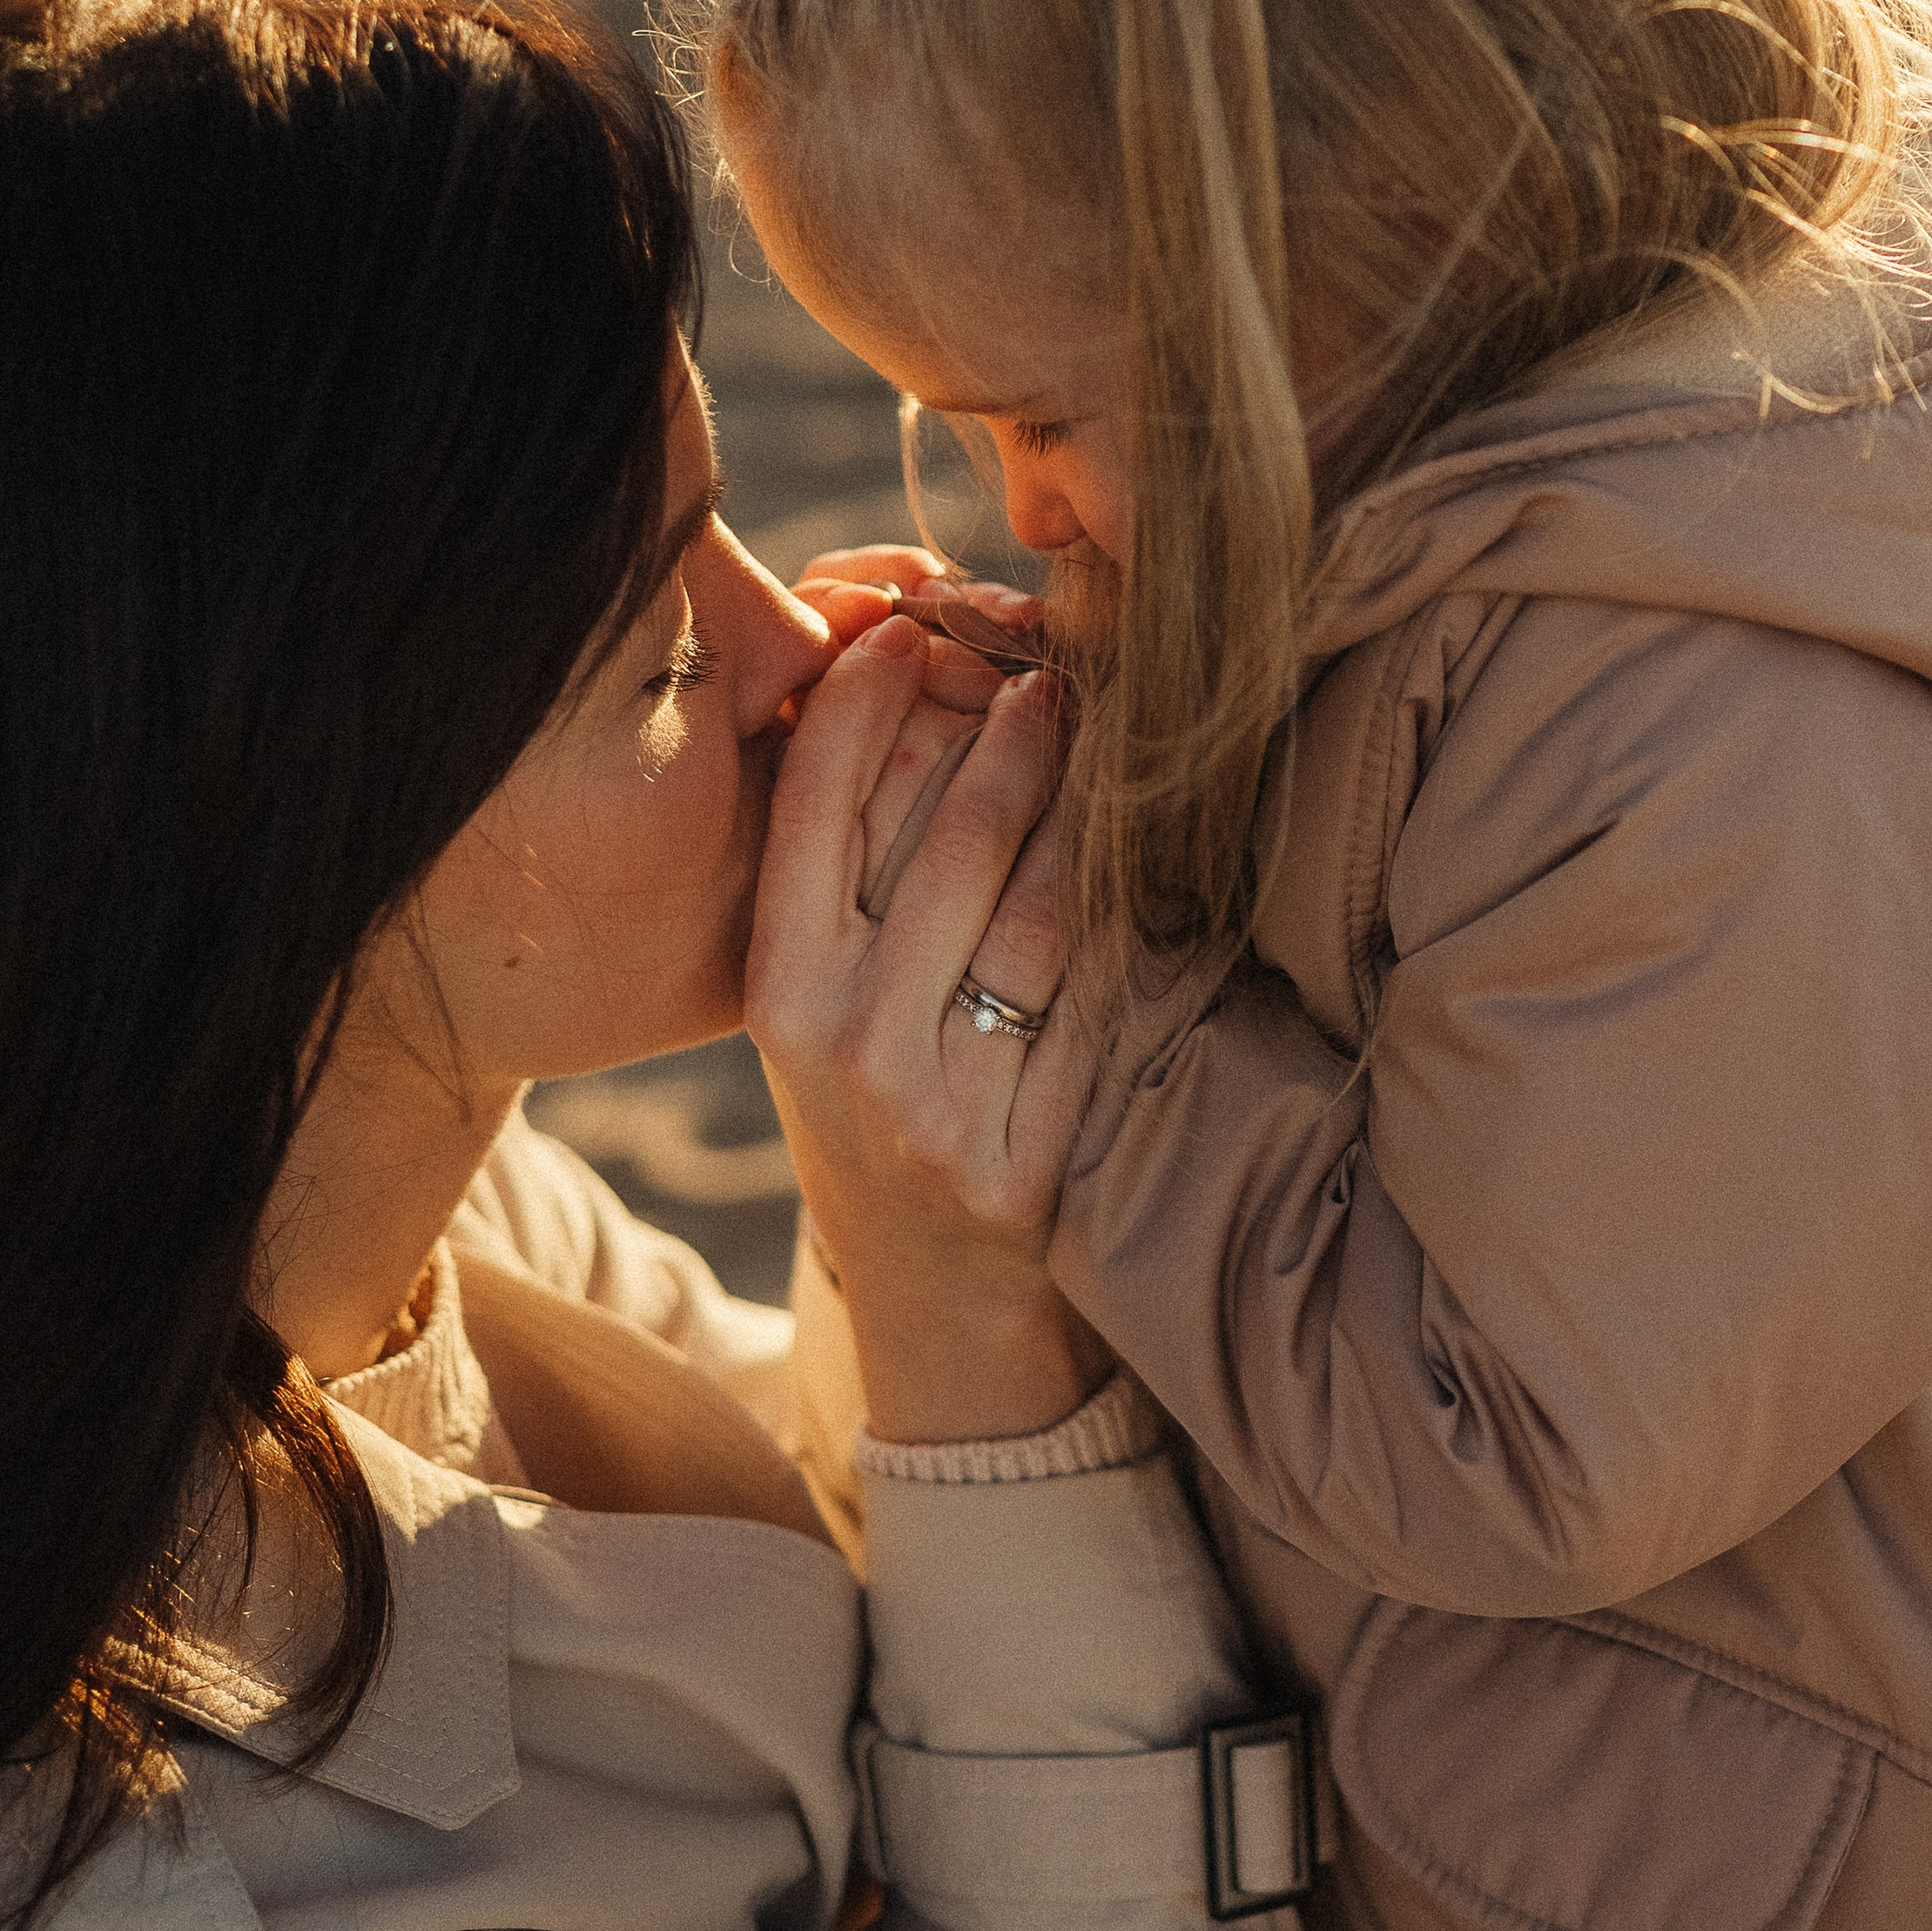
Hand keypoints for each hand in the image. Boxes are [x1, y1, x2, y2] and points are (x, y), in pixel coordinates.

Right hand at [748, 614, 1107, 1443]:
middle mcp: (848, 1050)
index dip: (861, 708)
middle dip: (1006, 735)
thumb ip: (838, 877)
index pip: (812, 816)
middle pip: (944, 847)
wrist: (931, 1304)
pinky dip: (1132, 914)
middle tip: (1050, 665)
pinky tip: (1152, 849)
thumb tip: (889, 686)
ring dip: (1086, 805)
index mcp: (779, 996)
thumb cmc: (874, 1106)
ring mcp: (941, 1110)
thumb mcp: (819, 1003)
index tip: (906, 626)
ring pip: (1036, 913)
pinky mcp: (1030, 1163)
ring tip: (1106, 729)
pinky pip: (1098, 1004)